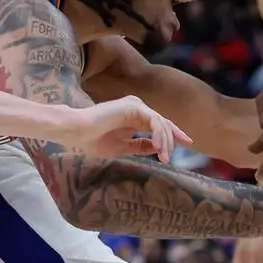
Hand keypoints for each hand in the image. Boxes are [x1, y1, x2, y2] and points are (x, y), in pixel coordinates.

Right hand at [76, 95, 192, 162]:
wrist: (76, 133)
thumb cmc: (93, 140)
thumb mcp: (122, 148)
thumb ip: (140, 146)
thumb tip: (158, 148)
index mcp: (132, 116)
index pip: (158, 125)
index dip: (172, 136)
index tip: (185, 145)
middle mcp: (136, 108)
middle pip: (163, 123)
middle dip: (173, 138)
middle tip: (174, 155)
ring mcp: (135, 105)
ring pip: (160, 122)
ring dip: (165, 141)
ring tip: (164, 157)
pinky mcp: (133, 106)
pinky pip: (154, 120)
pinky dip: (159, 134)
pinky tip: (158, 146)